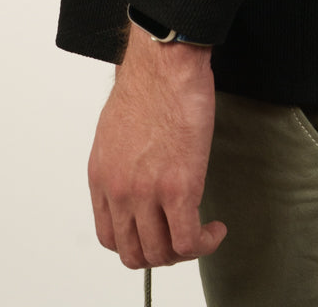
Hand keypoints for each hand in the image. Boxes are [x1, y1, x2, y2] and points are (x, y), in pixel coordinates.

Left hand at [87, 22, 227, 269]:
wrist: (164, 64)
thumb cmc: (147, 83)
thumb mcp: (115, 131)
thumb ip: (121, 163)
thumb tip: (138, 179)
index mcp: (102, 176)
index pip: (110, 235)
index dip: (136, 243)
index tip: (156, 233)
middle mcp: (119, 191)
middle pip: (135, 253)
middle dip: (161, 254)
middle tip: (182, 238)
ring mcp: (147, 193)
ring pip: (162, 253)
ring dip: (185, 252)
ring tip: (202, 235)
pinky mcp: (179, 188)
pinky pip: (189, 240)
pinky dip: (205, 244)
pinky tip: (216, 229)